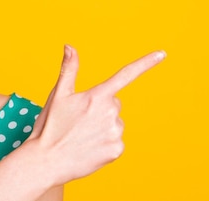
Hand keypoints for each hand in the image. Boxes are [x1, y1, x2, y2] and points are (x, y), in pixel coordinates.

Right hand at [30, 45, 165, 184]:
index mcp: (97, 96)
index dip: (145, 63)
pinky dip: (104, 142)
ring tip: (81, 136)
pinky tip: (89, 147)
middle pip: (113, 103)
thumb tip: (69, 46)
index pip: (125, 74)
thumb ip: (69, 68)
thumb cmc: (50, 126)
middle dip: (100, 108)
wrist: (46, 162)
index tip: (162, 54)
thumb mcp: (58, 95)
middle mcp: (110, 113)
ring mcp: (115, 132)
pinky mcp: (116, 150)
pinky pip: (115, 140)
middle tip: (79, 120)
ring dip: (102, 126)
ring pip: (115, 123)